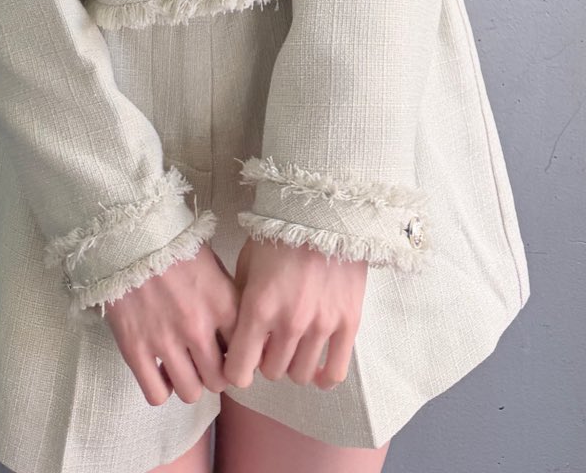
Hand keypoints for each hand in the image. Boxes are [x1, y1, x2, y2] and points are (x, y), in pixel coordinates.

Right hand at [104, 242, 240, 406]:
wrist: (127, 231)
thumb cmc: (173, 242)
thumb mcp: (212, 262)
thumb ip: (227, 297)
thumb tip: (238, 330)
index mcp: (221, 303)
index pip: (244, 354)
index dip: (238, 356)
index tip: (229, 352)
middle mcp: (197, 327)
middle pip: (219, 380)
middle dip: (214, 374)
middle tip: (205, 362)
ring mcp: (165, 340)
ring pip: (190, 392)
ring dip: (189, 382)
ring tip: (182, 366)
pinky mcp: (135, 348)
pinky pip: (156, 394)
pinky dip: (161, 388)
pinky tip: (159, 371)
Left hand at [220, 233, 367, 390]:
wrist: (324, 209)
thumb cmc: (279, 233)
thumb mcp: (247, 264)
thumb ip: (241, 304)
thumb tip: (237, 337)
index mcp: (258, 307)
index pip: (240, 370)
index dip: (237, 371)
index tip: (240, 362)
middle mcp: (289, 322)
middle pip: (272, 373)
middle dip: (266, 362)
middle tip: (270, 344)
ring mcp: (321, 325)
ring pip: (301, 375)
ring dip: (294, 365)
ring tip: (294, 348)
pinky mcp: (349, 323)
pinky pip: (336, 372)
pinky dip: (324, 377)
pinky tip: (319, 367)